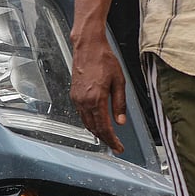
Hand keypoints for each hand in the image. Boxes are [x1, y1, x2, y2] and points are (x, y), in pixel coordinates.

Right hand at [69, 26, 126, 153]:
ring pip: (86, 123)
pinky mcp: (74, 95)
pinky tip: (97, 122)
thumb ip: (119, 104)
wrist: (88, 48)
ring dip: (96, 132)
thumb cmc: (104, 60)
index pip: (104, 127)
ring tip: (107, 137)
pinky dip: (90, 122)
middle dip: (105, 139)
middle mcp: (84, 102)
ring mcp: (77, 99)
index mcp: (96, 99)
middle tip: (115, 145)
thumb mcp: (119, 82)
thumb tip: (120, 121)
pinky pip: (81, 114)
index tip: (118, 147)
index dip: (112, 140)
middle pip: (94, 128)